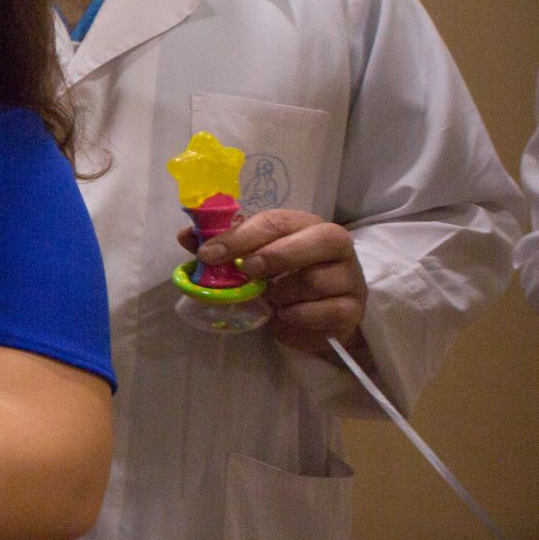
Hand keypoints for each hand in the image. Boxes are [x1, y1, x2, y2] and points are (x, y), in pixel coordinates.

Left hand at [187, 208, 365, 353]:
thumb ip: (222, 249)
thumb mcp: (251, 262)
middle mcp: (334, 244)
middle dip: (275, 256)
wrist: (316, 319)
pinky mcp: (353, 308)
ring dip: (284, 293)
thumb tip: (185, 235)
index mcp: (305, 225)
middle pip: (315, 239)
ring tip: (272, 298)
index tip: (208, 254)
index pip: (276, 221)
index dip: (240, 237)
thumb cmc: (282, 281)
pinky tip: (287, 315)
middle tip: (248, 272)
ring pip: (316, 280)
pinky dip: (298, 316)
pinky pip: (326, 311)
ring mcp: (349, 276)